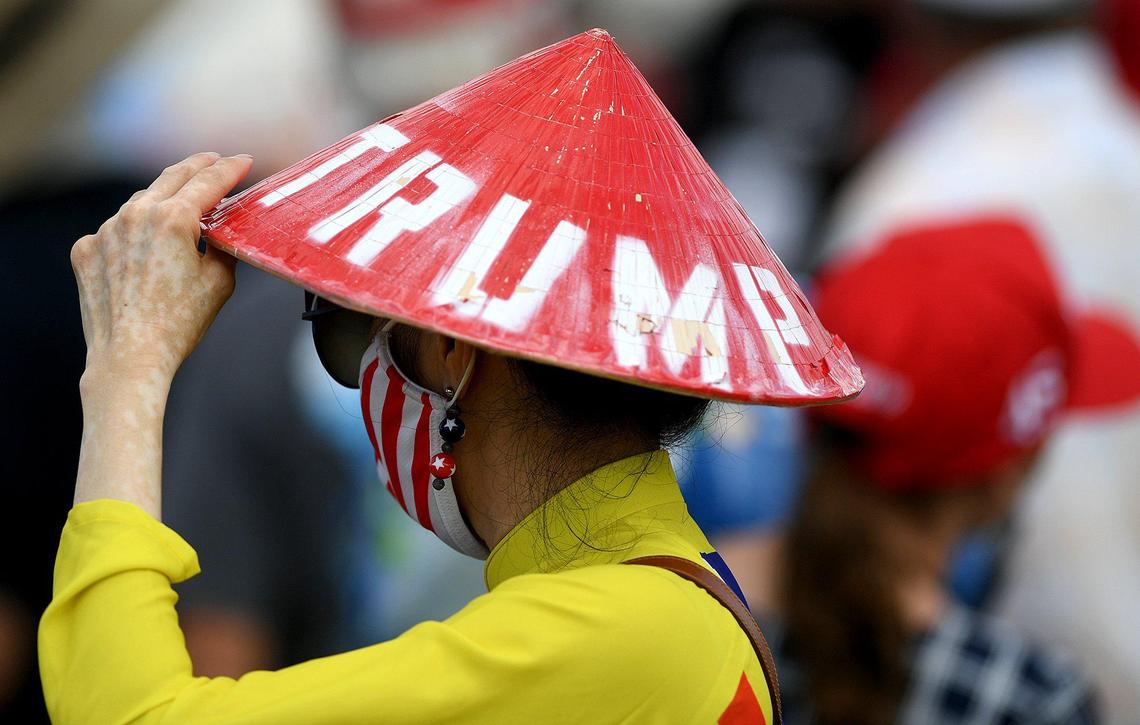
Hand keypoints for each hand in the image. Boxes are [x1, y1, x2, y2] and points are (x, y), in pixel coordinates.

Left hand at [71, 152, 252, 383]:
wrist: (130, 357)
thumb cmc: (179, 324)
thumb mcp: (219, 281)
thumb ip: (222, 245)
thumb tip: (221, 231)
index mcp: (173, 219)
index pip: (209, 182)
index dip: (230, 169)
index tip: (243, 162)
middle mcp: (135, 215)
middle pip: (172, 177)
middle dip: (198, 166)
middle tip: (214, 160)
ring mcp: (105, 231)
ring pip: (141, 202)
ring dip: (164, 198)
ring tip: (182, 201)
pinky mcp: (86, 250)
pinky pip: (115, 230)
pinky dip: (134, 232)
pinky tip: (147, 248)